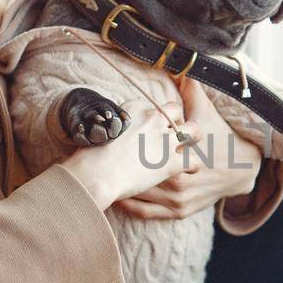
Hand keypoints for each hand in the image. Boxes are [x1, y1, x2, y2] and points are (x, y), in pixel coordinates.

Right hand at [56, 101, 201, 211]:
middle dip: (177, 121)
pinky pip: (194, 160)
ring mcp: (164, 140)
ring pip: (193, 130)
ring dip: (193, 137)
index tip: (147, 131)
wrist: (94, 174)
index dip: (152, 120)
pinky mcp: (170, 162)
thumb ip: (111, 129)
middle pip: (175, 110)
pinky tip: (188, 171)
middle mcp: (152, 119)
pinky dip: (193, 166)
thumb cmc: (89, 157)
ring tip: (189, 147)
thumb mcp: (98, 131)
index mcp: (133, 109)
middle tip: (171, 135)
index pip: (151, 107)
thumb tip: (111, 136)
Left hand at [111, 79, 263, 220]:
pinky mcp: (179, 211)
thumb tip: (180, 66)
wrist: (242, 169)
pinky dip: (130, 206)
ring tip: (98, 179)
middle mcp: (176, 181)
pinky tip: (117, 198)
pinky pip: (147, 212)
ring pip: (138, 196)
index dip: (121, 148)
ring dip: (118, 189)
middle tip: (92, 161)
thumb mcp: (205, 112)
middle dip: (115, 170)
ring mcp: (177, 199)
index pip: (140, 154)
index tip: (105, 141)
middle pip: (135, 177)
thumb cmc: (221, 138)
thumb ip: (190, 90)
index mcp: (177, 156)